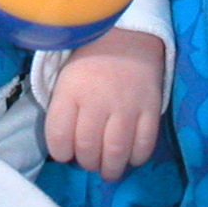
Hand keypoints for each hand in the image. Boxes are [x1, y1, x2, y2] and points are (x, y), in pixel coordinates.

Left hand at [43, 26, 163, 181]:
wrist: (127, 36)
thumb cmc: (90, 60)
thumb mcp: (66, 79)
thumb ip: (63, 110)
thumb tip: (66, 147)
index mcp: (70, 91)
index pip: (58, 136)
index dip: (60, 153)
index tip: (65, 153)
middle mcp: (96, 101)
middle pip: (87, 148)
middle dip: (87, 163)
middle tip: (90, 161)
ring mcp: (125, 106)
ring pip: (115, 152)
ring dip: (110, 169)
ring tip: (108, 170)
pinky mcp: (150, 109)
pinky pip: (144, 145)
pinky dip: (136, 158)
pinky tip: (130, 156)